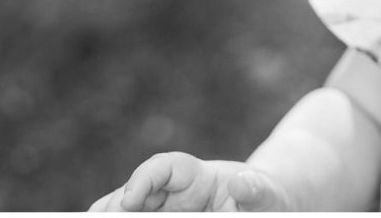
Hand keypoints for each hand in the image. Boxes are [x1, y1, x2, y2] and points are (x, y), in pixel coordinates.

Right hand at [88, 151, 292, 210]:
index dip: (143, 180)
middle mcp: (173, 193)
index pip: (163, 167)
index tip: (128, 201)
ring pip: (129, 212)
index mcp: (197, 175)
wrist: (265, 208)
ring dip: (112, 217)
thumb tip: (243, 183)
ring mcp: (165, 211)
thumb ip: (256, 190)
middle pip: (134, 193)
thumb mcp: (268, 195)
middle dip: (113, 206)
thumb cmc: (266, 200)